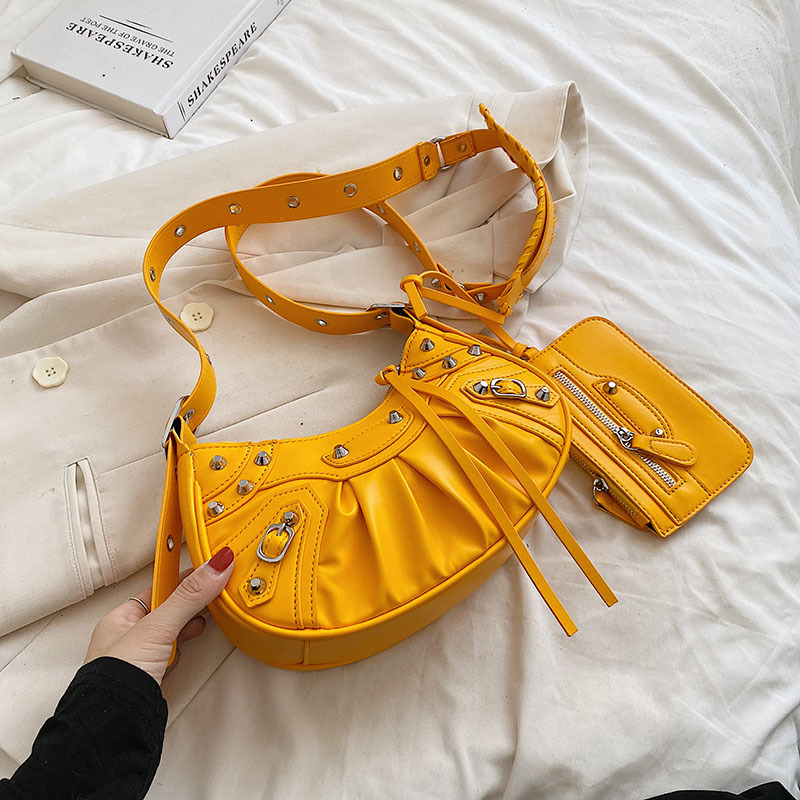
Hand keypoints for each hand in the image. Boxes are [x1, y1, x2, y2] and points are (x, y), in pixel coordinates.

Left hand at [83, 547, 234, 685]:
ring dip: (191, 626)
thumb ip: (188, 596)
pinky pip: (176, 653)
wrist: (114, 727)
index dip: (183, 577)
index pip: (158, 587)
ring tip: (212, 614)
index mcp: (120, 618)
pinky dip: (188, 647)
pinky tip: (196, 645)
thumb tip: (217, 564)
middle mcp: (129, 637)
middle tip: (217, 589)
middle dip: (192, 602)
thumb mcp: (158, 627)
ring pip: (174, 632)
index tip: (209, 567)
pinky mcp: (154, 678)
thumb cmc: (118, 678)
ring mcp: (141, 659)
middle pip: (169, 609)